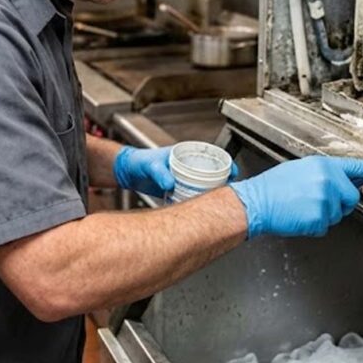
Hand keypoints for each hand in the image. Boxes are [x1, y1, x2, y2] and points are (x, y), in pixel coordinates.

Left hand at [113, 145, 239, 197]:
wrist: (128, 172)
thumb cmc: (139, 162)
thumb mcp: (150, 165)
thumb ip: (159, 173)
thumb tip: (170, 183)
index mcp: (186, 153)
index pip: (212, 156)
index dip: (226, 164)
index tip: (233, 173)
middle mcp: (189, 165)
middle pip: (213, 173)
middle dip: (224, 182)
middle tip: (229, 193)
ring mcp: (185, 177)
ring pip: (205, 185)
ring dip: (213, 193)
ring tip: (219, 203)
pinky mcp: (180, 189)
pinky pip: (194, 194)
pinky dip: (200, 201)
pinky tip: (203, 209)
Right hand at [230, 156, 362, 238]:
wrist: (257, 202)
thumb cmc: (274, 187)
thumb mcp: (301, 170)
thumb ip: (325, 174)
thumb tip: (342, 180)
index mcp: (324, 165)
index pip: (355, 167)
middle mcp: (329, 180)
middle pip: (351, 198)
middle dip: (340, 204)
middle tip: (316, 202)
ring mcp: (326, 199)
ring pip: (338, 214)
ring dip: (324, 215)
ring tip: (302, 207)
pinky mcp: (321, 217)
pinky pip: (325, 226)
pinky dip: (314, 226)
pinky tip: (300, 216)